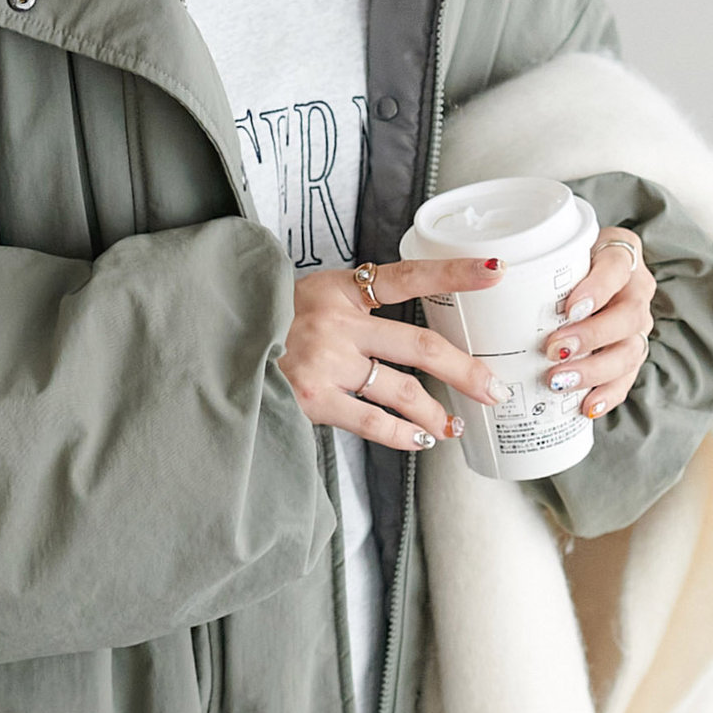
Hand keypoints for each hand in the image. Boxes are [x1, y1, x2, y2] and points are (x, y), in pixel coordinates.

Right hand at [279, 257, 511, 451]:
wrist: (215, 345)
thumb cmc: (269, 325)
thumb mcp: (311, 299)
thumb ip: (356, 308)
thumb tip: (413, 337)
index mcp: (341, 289)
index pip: (409, 276)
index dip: (456, 273)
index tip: (497, 272)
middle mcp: (337, 322)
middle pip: (420, 345)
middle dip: (466, 371)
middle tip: (494, 390)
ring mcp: (325, 361)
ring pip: (402, 390)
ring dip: (436, 413)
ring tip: (452, 426)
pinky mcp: (313, 398)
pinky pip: (373, 421)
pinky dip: (403, 435)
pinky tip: (419, 440)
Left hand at [541, 227, 655, 418]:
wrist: (581, 282)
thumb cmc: (562, 267)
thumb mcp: (553, 256)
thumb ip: (539, 264)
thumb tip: (490, 273)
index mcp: (620, 258)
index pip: (617, 268)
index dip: (598, 289)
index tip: (570, 307)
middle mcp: (635, 292)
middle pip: (629, 316)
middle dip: (592, 336)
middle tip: (555, 349)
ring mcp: (636, 328)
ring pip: (629, 352)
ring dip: (594, 370)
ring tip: (560, 381)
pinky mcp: (630, 356)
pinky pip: (625, 380)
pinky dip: (606, 395)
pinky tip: (585, 406)